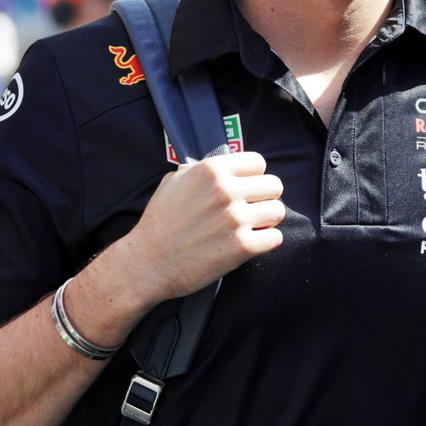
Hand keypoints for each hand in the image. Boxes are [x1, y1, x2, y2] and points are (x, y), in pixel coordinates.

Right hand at [117, 151, 284, 306]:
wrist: (147, 262)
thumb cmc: (159, 223)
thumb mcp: (173, 182)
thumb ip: (200, 171)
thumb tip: (223, 167)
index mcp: (210, 170)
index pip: (258, 162)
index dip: (253, 176)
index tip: (246, 188)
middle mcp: (225, 191)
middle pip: (274, 185)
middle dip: (264, 198)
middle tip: (250, 210)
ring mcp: (235, 219)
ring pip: (278, 211)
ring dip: (267, 221)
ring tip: (250, 228)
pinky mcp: (242, 247)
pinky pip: (275, 238)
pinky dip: (266, 242)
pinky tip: (249, 244)